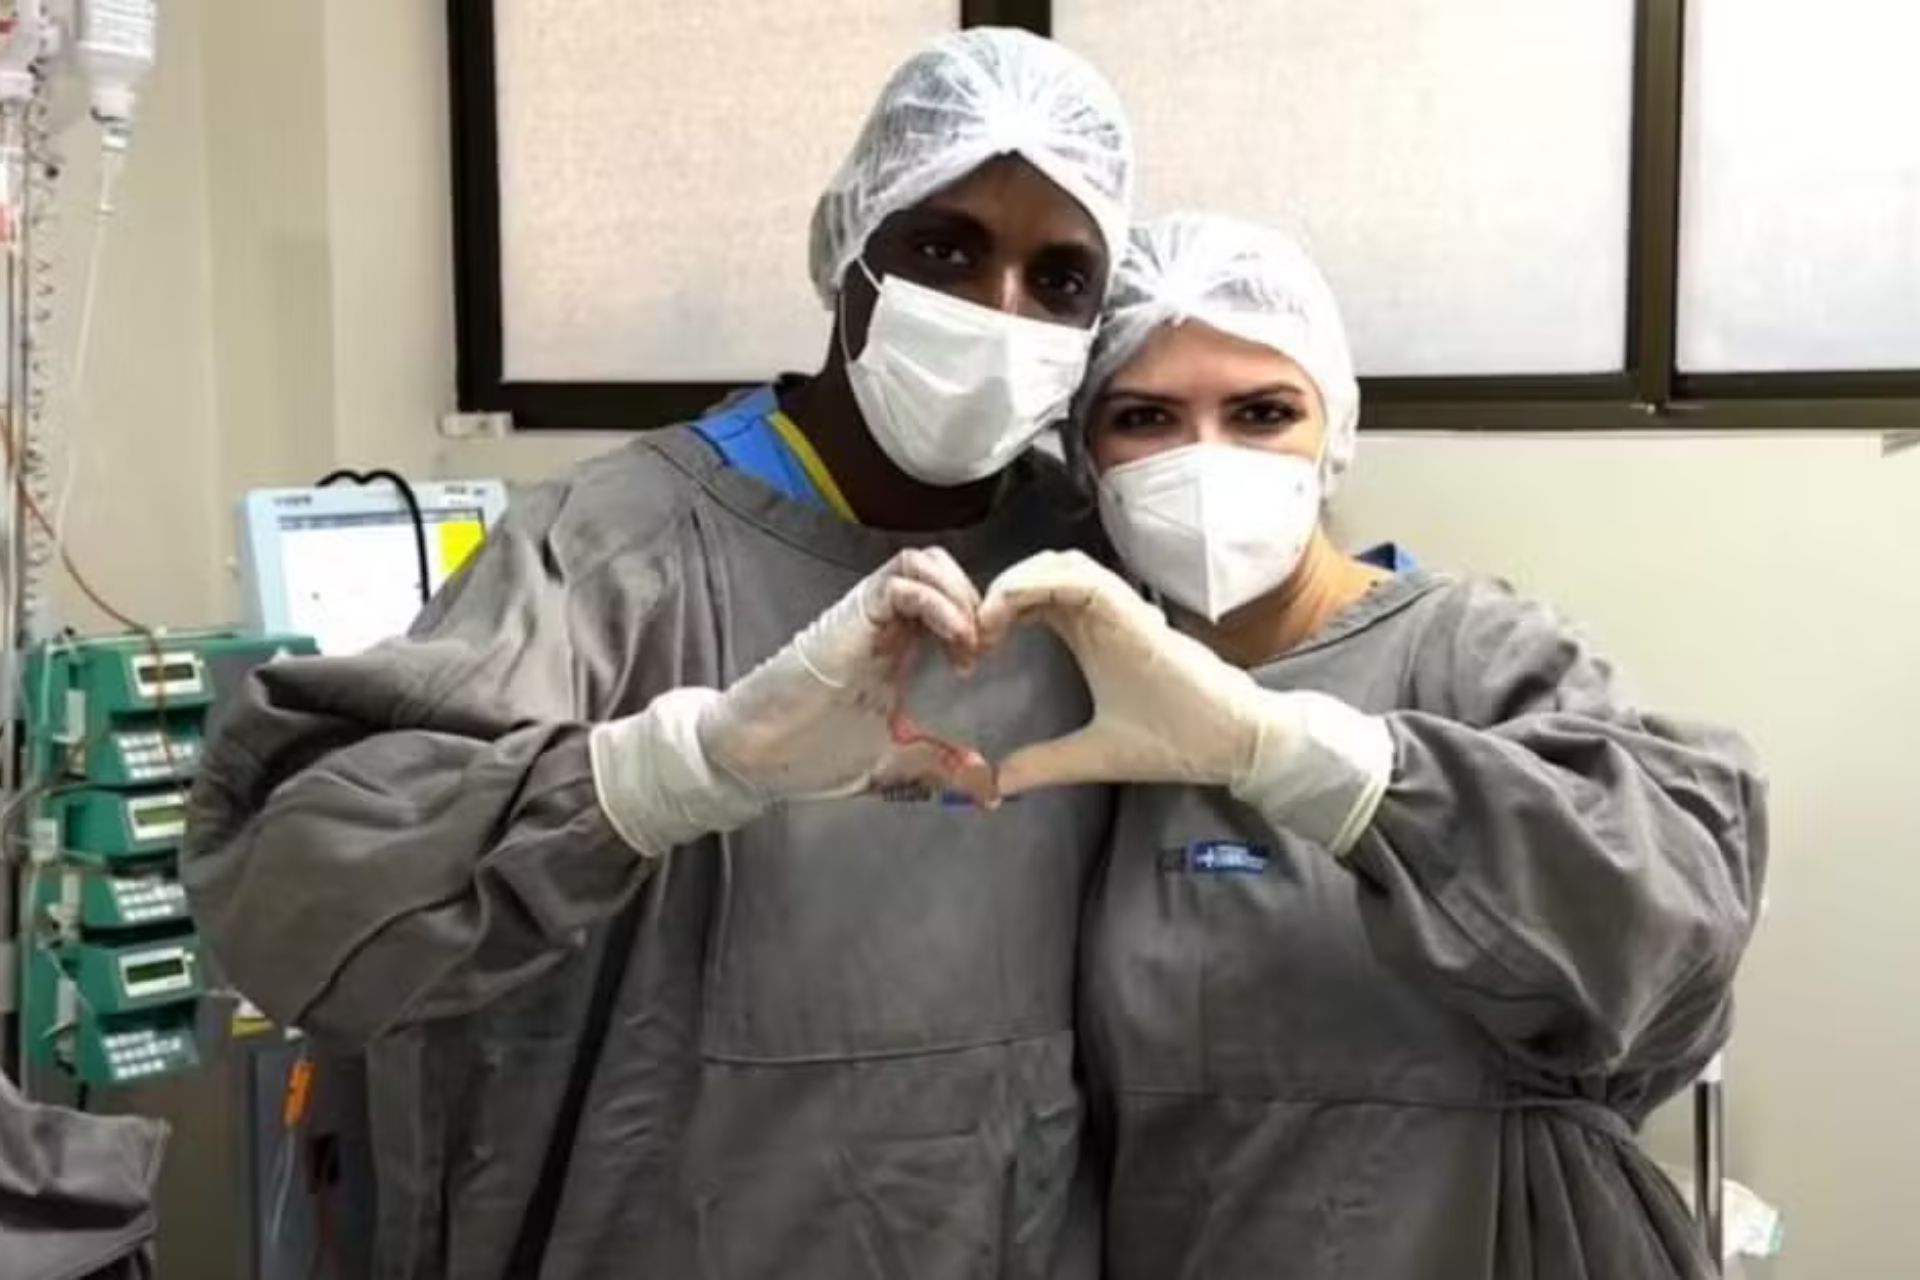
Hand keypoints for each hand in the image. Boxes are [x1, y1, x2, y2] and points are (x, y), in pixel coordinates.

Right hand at [700, 547, 994, 803]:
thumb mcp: (894, 760)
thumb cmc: (811, 753)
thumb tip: (988, 788)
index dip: (975, 617)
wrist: (755, 756)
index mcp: (895, 646)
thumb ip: (940, 764)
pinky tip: (953, 639)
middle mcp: (883, 622)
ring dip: (958, 594)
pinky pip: (902, 582)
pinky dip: (939, 601)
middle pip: (939, 568)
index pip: (945, 597)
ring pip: (924, 562)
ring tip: (967, 641)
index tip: (980, 662)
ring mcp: (867, 615)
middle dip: (973, 598)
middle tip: (980, 647)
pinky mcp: (851, 615)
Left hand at [977, 550, 1392, 852]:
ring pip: (1057, 564)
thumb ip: (1044, 765)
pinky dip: (1041, 583)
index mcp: (1089, 635)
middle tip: (966, 633)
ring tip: (984, 620)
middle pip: (1037, 572)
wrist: (1231, 744)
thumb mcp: (1092, 755)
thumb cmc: (1174, 739)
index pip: (1031, 599)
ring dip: (1013, 582)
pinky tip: (1010, 608)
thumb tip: (997, 783)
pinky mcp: (1135, 615)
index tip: (969, 652)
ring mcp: (1120, 610)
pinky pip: (1081, 580)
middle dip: (994, 593)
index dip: (993, 613)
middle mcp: (1102, 614)